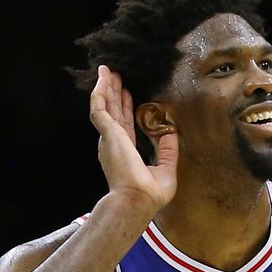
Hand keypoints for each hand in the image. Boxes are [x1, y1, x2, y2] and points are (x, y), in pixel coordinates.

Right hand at [89, 65, 177, 209]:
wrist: (136, 200)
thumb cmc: (148, 194)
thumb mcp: (166, 169)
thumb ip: (168, 150)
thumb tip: (171, 132)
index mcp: (125, 151)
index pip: (125, 124)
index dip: (127, 108)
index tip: (129, 93)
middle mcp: (114, 142)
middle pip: (114, 111)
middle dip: (114, 93)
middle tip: (114, 76)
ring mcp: (109, 137)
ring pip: (104, 106)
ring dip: (105, 88)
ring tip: (106, 71)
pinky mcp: (108, 133)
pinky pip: (99, 107)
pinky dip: (100, 93)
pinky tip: (102, 79)